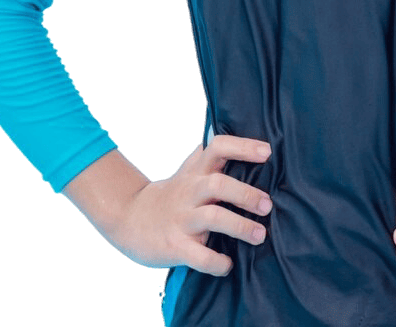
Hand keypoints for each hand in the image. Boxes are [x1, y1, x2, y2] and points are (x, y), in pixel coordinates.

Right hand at [106, 135, 273, 273]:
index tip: (267, 152)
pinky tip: (228, 264)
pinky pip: (199, 256)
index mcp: (195, 172)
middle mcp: (189, 192)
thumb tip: (225, 130)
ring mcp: (181, 219)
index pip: (218, 147)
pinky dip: (217, 262)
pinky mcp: (174, 246)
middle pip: (218, 184)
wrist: (128, 219)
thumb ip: (207, 155)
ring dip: (240, 227)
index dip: (243, 147)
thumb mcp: (187, 172)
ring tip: (260, 235)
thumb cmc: (170, 195)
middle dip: (246, 194)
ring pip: (212, 218)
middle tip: (268, 206)